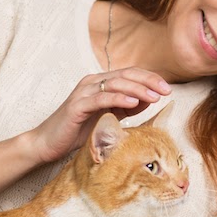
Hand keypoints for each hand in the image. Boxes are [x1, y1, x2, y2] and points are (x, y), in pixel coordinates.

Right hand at [26, 68, 171, 163]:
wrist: (48, 143)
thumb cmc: (78, 131)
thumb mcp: (109, 117)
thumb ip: (127, 108)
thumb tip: (150, 100)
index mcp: (100, 83)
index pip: (130, 74)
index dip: (150, 78)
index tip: (167, 89)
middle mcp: (92, 83)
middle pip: (126, 74)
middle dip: (149, 81)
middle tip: (166, 90)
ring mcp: (83, 92)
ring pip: (115, 84)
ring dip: (137, 89)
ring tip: (154, 96)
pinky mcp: (77, 106)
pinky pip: (101, 98)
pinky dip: (119, 98)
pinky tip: (134, 103)